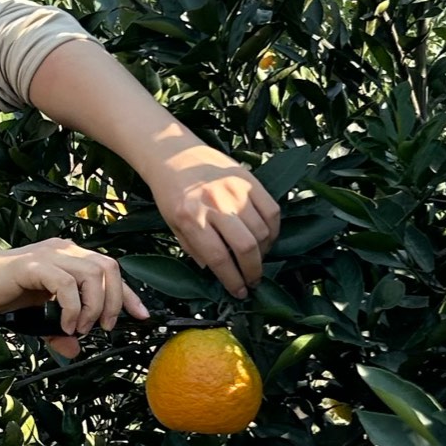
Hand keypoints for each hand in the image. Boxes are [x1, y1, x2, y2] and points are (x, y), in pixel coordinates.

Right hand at [0, 239, 148, 339]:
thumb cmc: (3, 293)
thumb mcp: (38, 317)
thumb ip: (58, 330)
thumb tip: (74, 349)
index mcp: (70, 257)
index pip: (110, 271)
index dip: (129, 294)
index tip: (141, 316)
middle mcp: (64, 250)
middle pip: (109, 268)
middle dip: (114, 301)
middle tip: (103, 327)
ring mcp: (50, 254)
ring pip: (92, 274)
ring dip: (93, 307)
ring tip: (80, 328)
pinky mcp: (34, 264)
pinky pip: (66, 283)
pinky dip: (72, 308)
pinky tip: (64, 324)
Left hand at [149, 148, 280, 295]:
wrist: (173, 154)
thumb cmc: (171, 194)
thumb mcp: (174, 226)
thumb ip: (195, 249)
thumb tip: (218, 271)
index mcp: (190, 218)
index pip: (218, 257)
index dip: (232, 279)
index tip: (239, 291)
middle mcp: (214, 204)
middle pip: (245, 246)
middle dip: (253, 271)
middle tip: (253, 280)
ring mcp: (234, 190)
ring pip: (262, 230)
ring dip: (264, 252)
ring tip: (257, 259)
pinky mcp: (249, 179)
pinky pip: (271, 210)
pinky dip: (274, 229)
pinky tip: (267, 238)